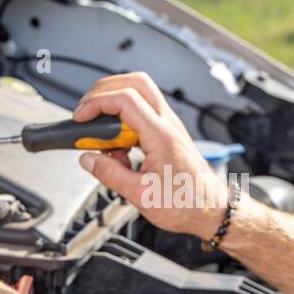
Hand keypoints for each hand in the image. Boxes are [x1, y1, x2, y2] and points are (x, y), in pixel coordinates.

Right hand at [73, 71, 228, 239]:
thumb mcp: (141, 195)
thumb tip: (88, 159)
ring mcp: (169, 127)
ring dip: (115, 107)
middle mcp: (168, 125)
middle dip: (105, 90)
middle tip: (87, 111)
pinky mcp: (168, 135)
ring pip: (140, 95)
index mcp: (161, 136)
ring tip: (102, 138)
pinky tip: (118, 151)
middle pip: (135, 83)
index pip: (125, 100)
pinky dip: (124, 124)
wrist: (212, 210)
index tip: (81, 118)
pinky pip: (142, 116)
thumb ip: (110, 174)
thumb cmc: (187, 204)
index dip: (97, 103)